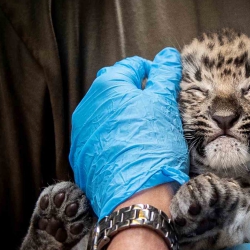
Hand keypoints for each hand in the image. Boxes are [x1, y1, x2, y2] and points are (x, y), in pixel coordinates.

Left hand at [69, 48, 188, 218]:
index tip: (165, 85)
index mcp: (108, 86)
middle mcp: (88, 105)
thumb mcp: (164, 105)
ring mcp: (82, 132)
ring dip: (124, 116)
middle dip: (136, 93)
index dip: (152, 72)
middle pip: (116, 89)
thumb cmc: (153, 145)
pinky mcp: (81, 156)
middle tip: (156, 108)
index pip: (132, 67)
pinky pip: (99, 137)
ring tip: (145, 131)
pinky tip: (131, 149)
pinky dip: (114, 137)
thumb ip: (164, 75)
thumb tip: (167, 54)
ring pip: (107, 114)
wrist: (136, 196)